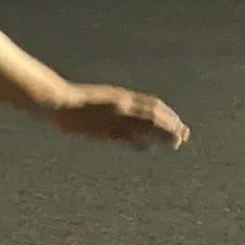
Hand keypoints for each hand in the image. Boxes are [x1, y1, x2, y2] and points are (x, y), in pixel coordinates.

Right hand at [47, 85, 187, 148]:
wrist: (59, 103)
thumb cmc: (78, 104)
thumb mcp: (103, 103)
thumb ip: (118, 110)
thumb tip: (132, 125)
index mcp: (123, 98)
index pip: (152, 105)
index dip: (168, 115)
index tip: (179, 125)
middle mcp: (123, 105)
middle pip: (153, 114)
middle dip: (171, 125)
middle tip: (185, 135)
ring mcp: (115, 115)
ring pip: (145, 122)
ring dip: (162, 131)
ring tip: (176, 141)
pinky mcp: (106, 126)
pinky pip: (128, 133)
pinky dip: (141, 139)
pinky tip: (148, 147)